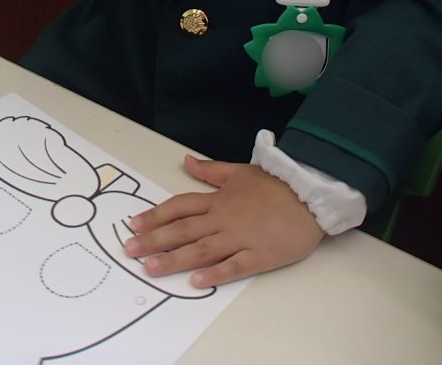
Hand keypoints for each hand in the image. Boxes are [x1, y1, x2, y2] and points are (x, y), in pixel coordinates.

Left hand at [123, 155, 324, 287]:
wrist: (311, 194)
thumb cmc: (276, 184)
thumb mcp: (240, 171)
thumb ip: (211, 170)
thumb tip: (187, 161)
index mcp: (218, 199)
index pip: (180, 207)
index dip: (155, 215)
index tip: (134, 225)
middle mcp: (224, 218)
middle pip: (183, 230)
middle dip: (154, 240)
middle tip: (129, 250)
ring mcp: (241, 238)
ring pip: (202, 250)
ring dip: (174, 259)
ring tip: (151, 269)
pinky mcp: (260, 256)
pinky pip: (234, 266)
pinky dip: (215, 273)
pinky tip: (196, 281)